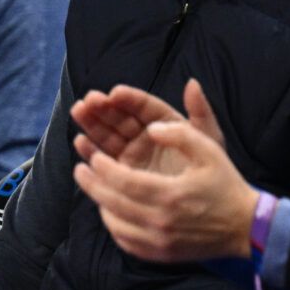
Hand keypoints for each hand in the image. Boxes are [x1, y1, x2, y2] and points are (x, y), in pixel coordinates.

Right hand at [71, 78, 224, 174]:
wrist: (205, 206)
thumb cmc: (211, 170)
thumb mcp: (209, 139)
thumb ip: (200, 111)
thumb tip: (192, 83)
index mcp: (165, 123)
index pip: (144, 107)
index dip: (129, 99)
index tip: (114, 94)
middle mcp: (145, 136)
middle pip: (121, 118)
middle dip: (103, 108)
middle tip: (89, 101)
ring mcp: (131, 154)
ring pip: (108, 135)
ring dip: (92, 124)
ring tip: (78, 112)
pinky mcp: (121, 172)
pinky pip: (103, 159)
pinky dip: (91, 151)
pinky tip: (80, 142)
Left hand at [71, 114, 257, 261]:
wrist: (245, 228)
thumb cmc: (225, 185)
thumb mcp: (210, 151)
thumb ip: (180, 134)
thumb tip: (150, 126)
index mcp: (170, 195)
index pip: (123, 181)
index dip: (103, 168)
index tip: (93, 157)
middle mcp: (160, 222)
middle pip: (112, 203)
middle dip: (91, 184)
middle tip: (80, 170)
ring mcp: (158, 242)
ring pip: (114, 224)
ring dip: (100, 204)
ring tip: (94, 188)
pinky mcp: (159, 255)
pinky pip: (125, 242)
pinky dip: (113, 226)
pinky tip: (111, 211)